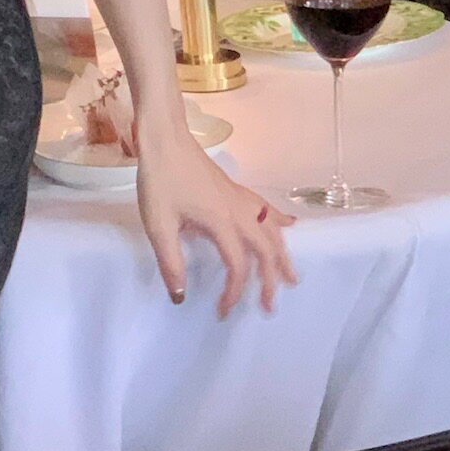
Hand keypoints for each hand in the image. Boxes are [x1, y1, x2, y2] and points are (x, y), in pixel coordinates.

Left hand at [135, 130, 296, 317]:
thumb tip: (180, 296)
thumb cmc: (160, 180)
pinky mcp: (236, 190)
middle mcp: (239, 212)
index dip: (234, 293)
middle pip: (265, 252)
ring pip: (272, 231)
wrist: (165, 139)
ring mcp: (241, 199)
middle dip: (270, 281)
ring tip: (291, 277)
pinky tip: (290, 226)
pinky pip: (267, 209)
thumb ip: (171, 262)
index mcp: (221, 223)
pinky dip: (280, 221)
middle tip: (269, 306)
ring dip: (282, 256)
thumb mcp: (158, 225)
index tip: (223, 311)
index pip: (237, 267)